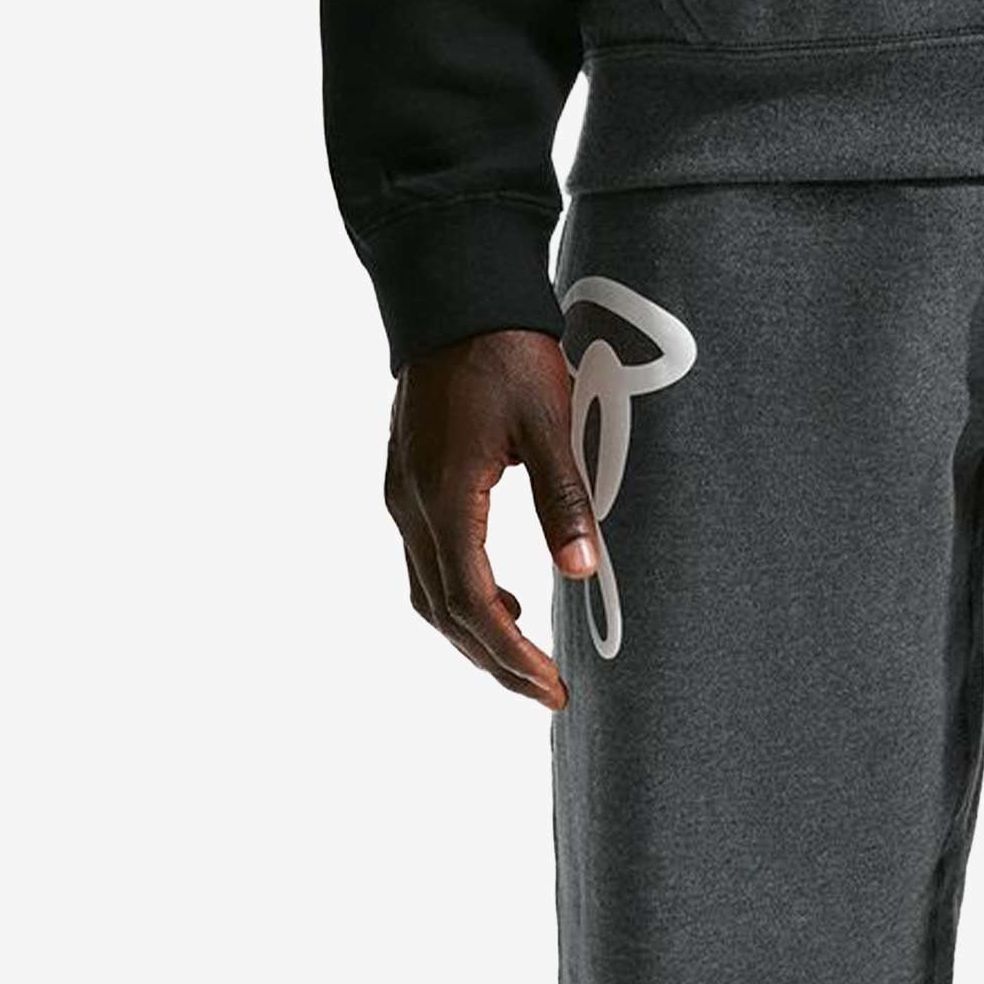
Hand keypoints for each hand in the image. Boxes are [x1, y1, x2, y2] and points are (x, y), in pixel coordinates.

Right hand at [384, 330, 598, 710]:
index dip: (513, 655)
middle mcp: (411, 506)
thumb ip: (564, 501)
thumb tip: (582, 572)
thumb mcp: (550, 424)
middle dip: (495, 661)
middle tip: (545, 691)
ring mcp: (401, 495)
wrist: (452, 292)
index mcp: (445, 497)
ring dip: (475, 634)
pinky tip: (505, 597)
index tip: (552, 688)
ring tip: (526, 658)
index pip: (474, 604)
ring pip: (428, 593)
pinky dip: (461, 597)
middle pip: (445, 614)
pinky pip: (426, 562)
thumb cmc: (505, 351)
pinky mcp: (406, 484)